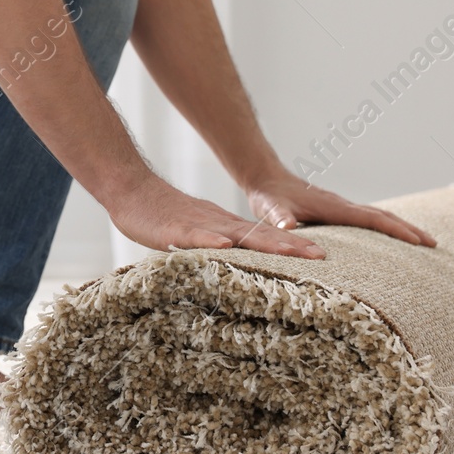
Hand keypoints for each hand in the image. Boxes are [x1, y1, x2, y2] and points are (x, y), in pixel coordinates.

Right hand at [104, 172, 326, 258]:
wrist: (131, 190)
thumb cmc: (162, 215)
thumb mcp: (198, 233)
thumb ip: (218, 245)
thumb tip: (239, 263)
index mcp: (226, 227)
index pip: (265, 238)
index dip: (293, 246)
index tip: (322, 256)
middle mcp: (219, 225)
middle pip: (261, 236)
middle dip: (292, 246)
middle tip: (322, 256)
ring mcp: (199, 226)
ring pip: (237, 236)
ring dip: (266, 244)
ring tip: (293, 251)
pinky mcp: (174, 229)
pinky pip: (195, 237)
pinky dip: (211, 241)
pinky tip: (226, 246)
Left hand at [243, 169, 436, 256]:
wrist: (266, 178)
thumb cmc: (268, 196)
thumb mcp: (270, 208)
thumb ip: (280, 216)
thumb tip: (290, 225)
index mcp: (334, 207)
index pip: (372, 219)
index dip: (396, 230)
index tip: (419, 242)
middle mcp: (343, 206)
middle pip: (384, 217)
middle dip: (410, 230)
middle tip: (435, 245)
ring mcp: (342, 208)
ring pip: (379, 217)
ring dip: (402, 228)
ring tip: (423, 243)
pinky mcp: (337, 211)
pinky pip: (368, 220)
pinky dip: (385, 228)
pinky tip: (390, 238)